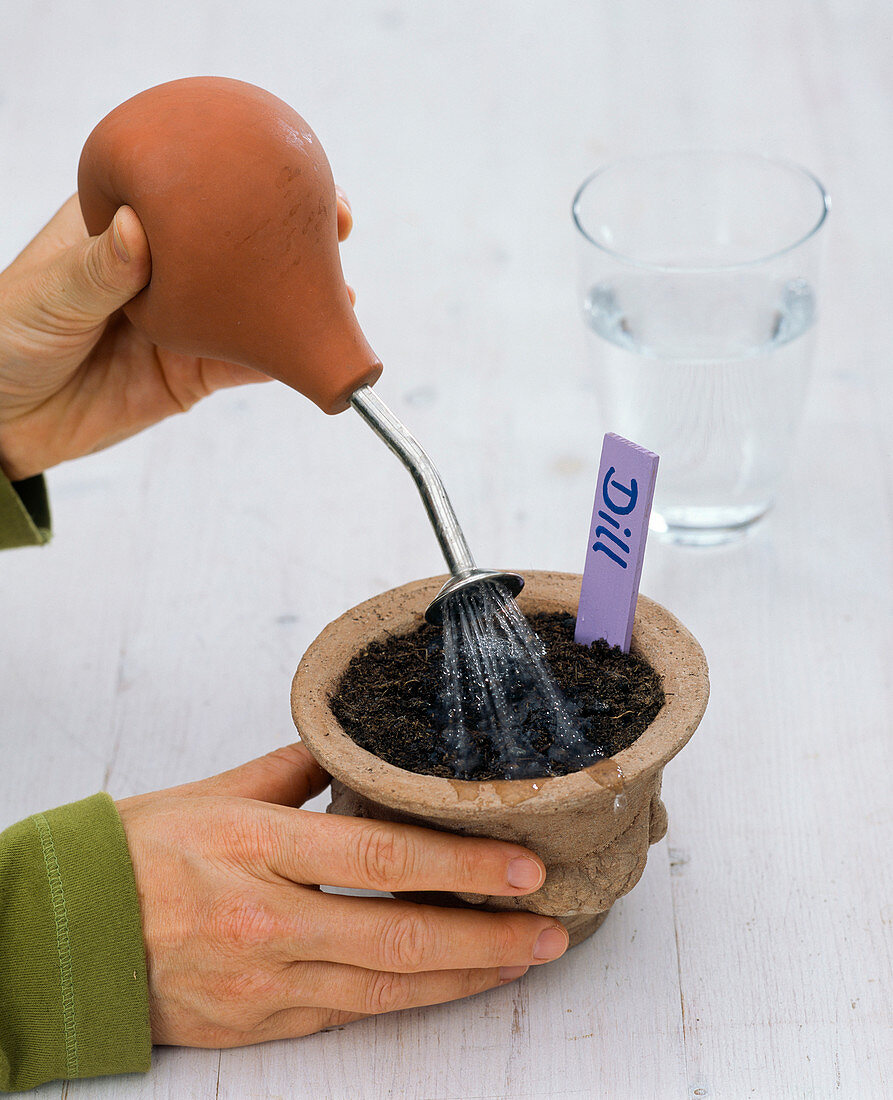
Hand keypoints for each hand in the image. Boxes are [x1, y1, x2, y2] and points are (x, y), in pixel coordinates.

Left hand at [0, 192, 354, 480]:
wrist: (4, 420)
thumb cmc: (8, 337)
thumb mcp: (47, 294)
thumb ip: (97, 269)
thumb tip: (135, 228)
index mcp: (127, 228)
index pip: (195, 192)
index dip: (245, 178)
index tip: (289, 165)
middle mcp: (169, 271)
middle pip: (241, 246)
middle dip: (290, 233)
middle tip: (336, 223)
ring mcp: (187, 323)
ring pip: (254, 305)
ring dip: (297, 297)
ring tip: (340, 292)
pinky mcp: (194, 373)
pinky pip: (245, 362)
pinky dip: (279, 354)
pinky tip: (309, 342)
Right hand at [116, 742, 567, 1047]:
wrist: (63, 930)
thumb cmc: (138, 851)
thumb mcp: (216, 790)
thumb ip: (293, 770)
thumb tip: (352, 752)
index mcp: (257, 846)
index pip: (382, 858)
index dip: (461, 866)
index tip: (521, 866)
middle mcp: (265, 919)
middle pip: (399, 937)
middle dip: (487, 935)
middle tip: (548, 927)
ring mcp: (262, 982)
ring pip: (384, 990)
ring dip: (463, 977)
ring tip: (520, 959)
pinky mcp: (257, 1023)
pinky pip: (347, 1016)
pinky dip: (407, 1002)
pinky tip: (446, 986)